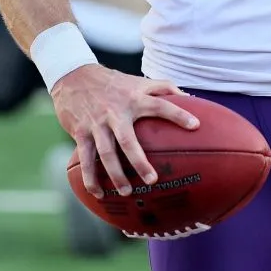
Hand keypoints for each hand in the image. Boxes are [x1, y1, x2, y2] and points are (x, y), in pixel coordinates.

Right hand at [51, 64, 198, 198]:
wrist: (74, 76)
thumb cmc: (114, 82)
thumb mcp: (138, 81)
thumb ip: (163, 88)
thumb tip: (191, 97)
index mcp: (134, 98)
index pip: (160, 105)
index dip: (178, 114)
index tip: (196, 125)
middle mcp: (117, 111)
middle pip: (128, 140)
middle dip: (139, 161)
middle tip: (152, 180)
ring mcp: (98, 124)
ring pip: (106, 153)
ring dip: (116, 175)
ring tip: (128, 192)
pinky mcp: (81, 132)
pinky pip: (86, 159)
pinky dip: (91, 179)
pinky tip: (98, 193)